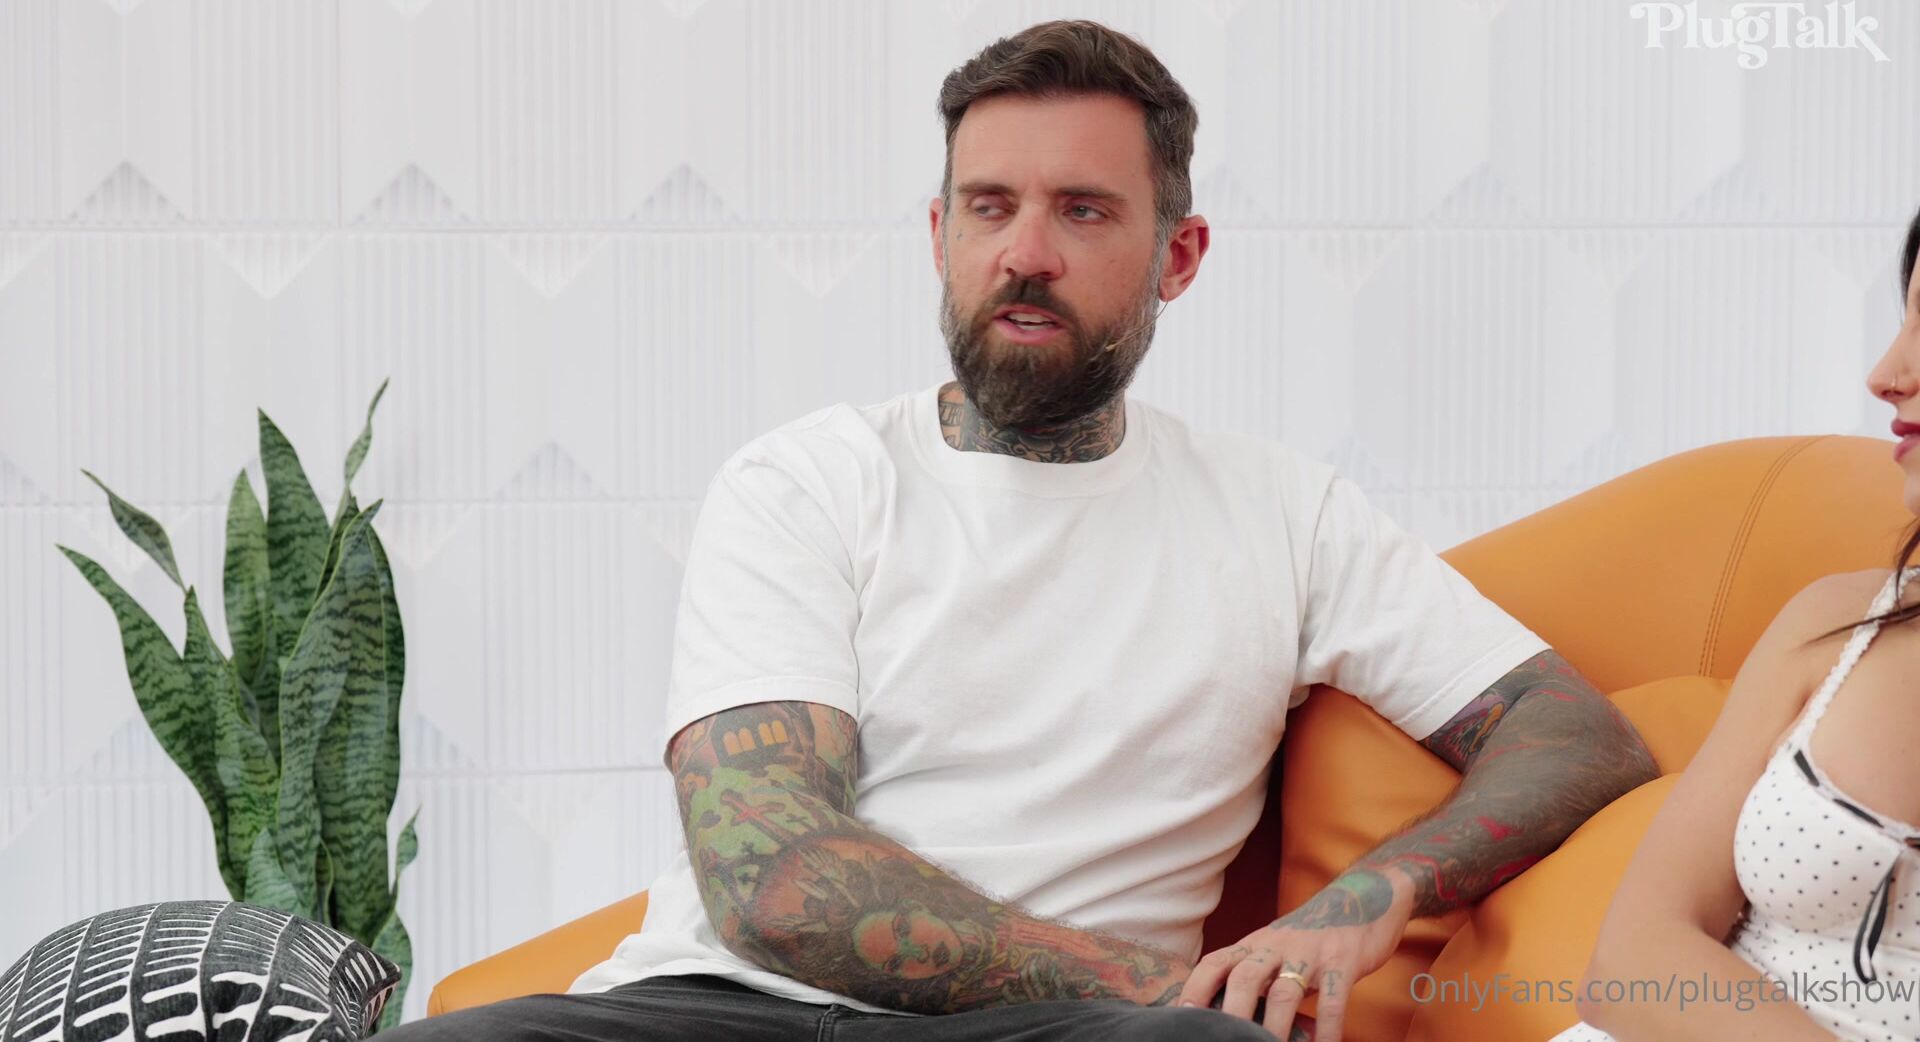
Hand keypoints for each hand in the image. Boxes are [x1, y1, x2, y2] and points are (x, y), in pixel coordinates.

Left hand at [1177, 868, 1411, 1040]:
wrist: (1363, 899)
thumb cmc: (1312, 937)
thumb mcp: (1277, 950)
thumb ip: (1255, 978)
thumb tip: (1226, 1018)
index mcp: (1255, 943)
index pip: (1215, 962)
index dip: (1195, 988)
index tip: (1184, 1016)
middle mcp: (1277, 944)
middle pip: (1244, 978)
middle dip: (1232, 1014)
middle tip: (1226, 1040)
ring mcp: (1310, 951)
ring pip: (1285, 992)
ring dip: (1275, 1028)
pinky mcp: (1343, 960)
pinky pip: (1333, 998)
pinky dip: (1328, 1028)